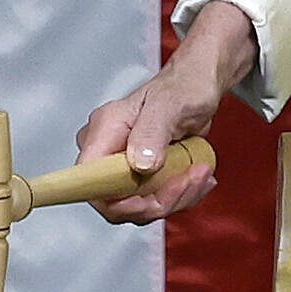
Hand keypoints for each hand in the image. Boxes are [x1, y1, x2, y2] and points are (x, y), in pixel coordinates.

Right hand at [71, 0, 257, 223]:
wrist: (197, 86)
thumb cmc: (183, 87)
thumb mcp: (170, 105)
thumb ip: (152, 132)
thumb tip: (138, 164)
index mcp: (104, 130)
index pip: (89, 180)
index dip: (115, 201)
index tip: (151, 199)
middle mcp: (108, 150)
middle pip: (117, 202)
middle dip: (158, 200)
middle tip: (191, 179)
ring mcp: (123, 165)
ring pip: (140, 205)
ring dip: (177, 197)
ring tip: (201, 172)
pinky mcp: (141, 176)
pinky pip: (154, 200)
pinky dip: (181, 194)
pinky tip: (198, 175)